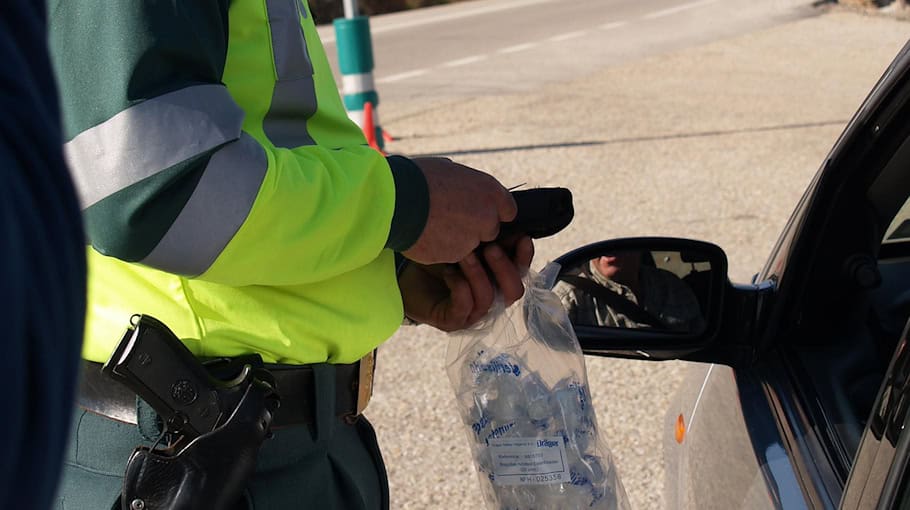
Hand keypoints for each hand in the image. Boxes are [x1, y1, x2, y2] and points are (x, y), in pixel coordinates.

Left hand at [399, 236, 533, 331]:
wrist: (405, 272)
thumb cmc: (437, 256)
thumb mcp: (465, 242)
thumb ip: (488, 236)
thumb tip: (508, 219)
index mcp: (497, 279)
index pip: (521, 272)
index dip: (525, 257)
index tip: (522, 237)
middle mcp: (490, 299)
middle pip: (513, 292)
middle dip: (505, 268)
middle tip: (490, 247)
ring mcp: (471, 313)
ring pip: (488, 299)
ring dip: (478, 274)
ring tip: (464, 255)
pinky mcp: (452, 320)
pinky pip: (464, 307)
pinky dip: (460, 287)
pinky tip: (448, 272)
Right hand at [402, 157, 516, 264]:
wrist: (395, 200)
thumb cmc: (418, 178)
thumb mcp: (448, 170)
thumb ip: (465, 183)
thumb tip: (463, 185)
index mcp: (490, 191)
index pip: (508, 209)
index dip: (491, 211)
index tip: (477, 210)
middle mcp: (487, 216)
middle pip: (490, 230)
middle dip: (474, 227)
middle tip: (449, 218)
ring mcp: (472, 239)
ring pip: (470, 244)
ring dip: (456, 239)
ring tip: (432, 225)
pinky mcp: (455, 255)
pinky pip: (452, 254)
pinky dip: (441, 248)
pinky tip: (425, 235)